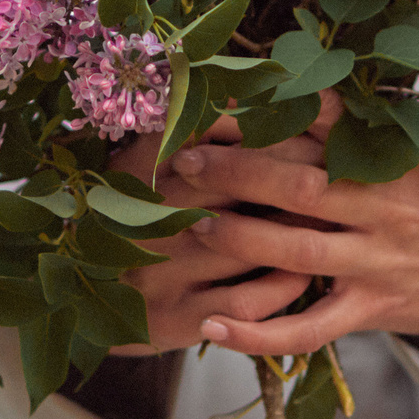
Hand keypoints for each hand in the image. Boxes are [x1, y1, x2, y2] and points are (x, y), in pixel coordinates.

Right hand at [104, 115, 321, 354]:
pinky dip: (280, 287)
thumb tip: (266, 99)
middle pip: (235, 190)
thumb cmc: (135, 214)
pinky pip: (244, 301)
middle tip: (331, 180)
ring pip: (247, 247)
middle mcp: (144, 218)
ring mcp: (158, 272)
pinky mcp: (173, 319)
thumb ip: (199, 129)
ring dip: (294, 235)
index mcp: (141, 168)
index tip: (311, 135)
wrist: (86, 294)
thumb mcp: (151, 162)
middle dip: (291, 183)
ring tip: (327, 224)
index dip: (270, 138)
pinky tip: (300, 274)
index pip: (217, 141)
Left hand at [174, 92, 418, 357]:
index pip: (321, 124)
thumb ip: (361, 129)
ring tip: (194, 225)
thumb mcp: (418, 152)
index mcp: (392, 157)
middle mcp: (384, 205)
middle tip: (183, 161)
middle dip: (234, 171)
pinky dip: (259, 333)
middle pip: (298, 184)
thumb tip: (293, 88)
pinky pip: (309, 328)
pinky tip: (215, 325)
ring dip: (238, 237)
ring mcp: (377, 260)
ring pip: (297, 250)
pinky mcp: (372, 309)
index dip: (264, 111)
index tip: (215, 105)